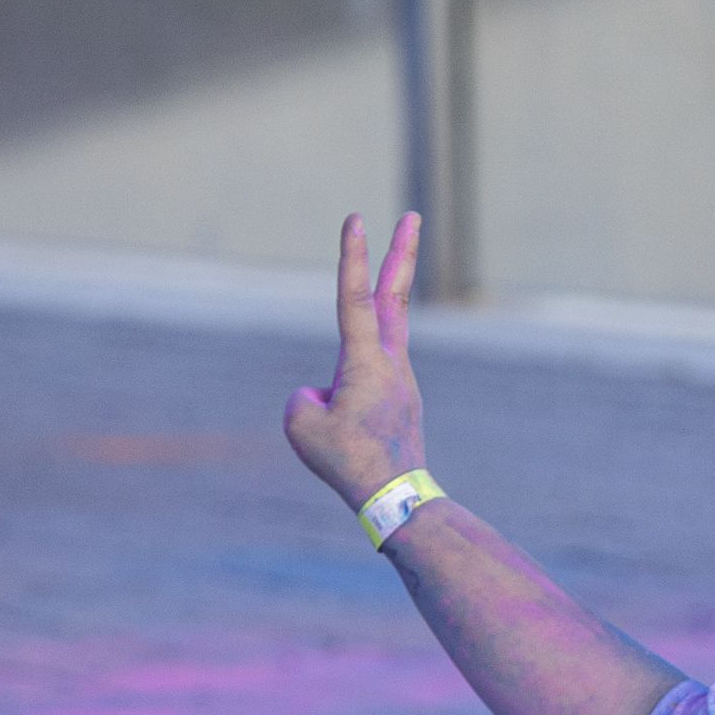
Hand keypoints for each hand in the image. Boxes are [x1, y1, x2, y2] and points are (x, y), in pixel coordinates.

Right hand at [285, 213, 430, 510]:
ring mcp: (402, 380)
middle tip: (413, 217)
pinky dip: (345, 407)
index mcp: (367, 361)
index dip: (352, 257)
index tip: (357, 219)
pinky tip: (354, 443)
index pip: (354, 297)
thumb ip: (305, 395)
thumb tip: (324, 392)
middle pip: (393, 296)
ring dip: (349, 379)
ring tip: (345, 433)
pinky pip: (361, 391)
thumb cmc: (347, 462)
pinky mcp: (402, 399)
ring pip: (365, 360)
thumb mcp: (301, 424)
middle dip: (401, 254)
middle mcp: (392, 363)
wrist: (397, 498)